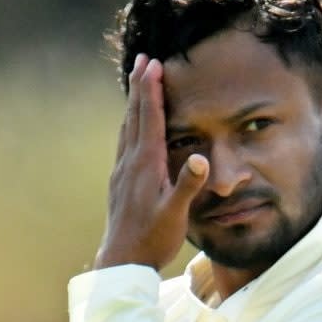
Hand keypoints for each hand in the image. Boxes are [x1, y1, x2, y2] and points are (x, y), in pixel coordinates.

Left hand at [94, 53, 210, 271]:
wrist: (122, 262)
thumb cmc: (153, 239)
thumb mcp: (175, 214)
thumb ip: (188, 185)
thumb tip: (202, 158)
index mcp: (146, 164)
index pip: (149, 118)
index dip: (151, 89)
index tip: (153, 63)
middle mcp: (130, 162)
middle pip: (134, 115)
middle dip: (139, 85)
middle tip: (142, 59)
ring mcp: (121, 171)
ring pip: (126, 126)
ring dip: (133, 102)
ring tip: (137, 83)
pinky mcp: (119, 181)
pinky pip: (124, 142)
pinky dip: (129, 124)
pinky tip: (131, 126)